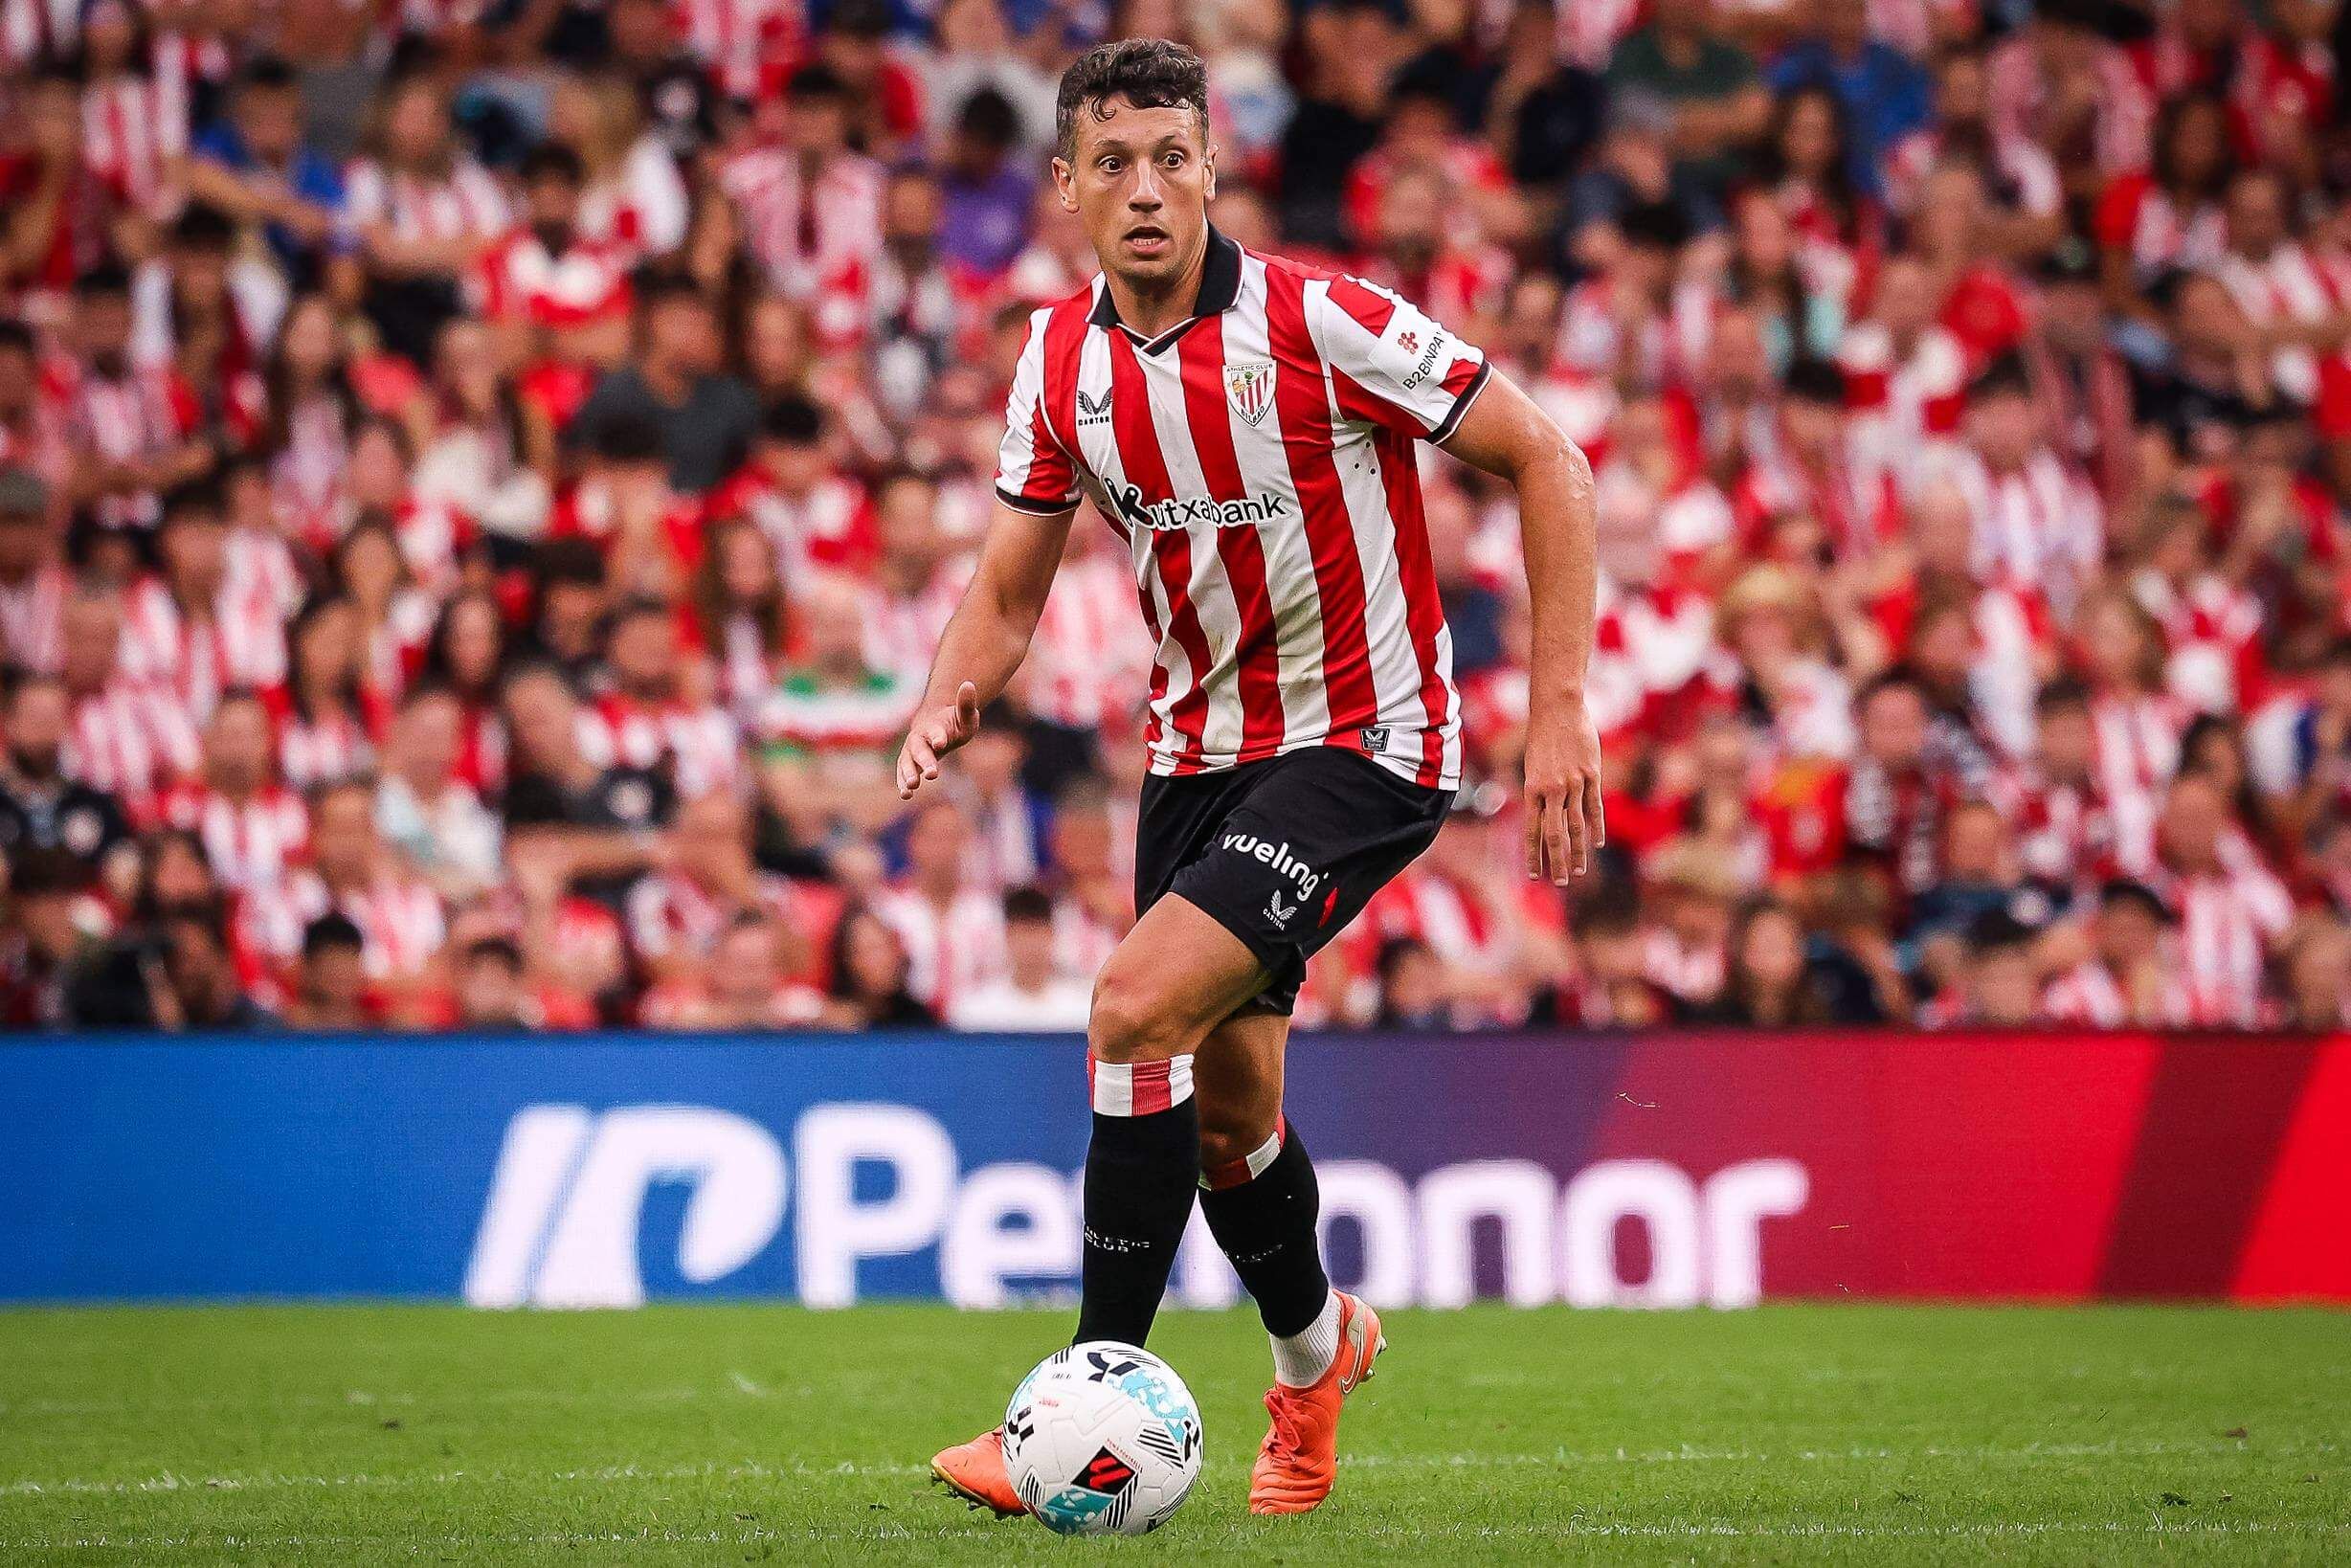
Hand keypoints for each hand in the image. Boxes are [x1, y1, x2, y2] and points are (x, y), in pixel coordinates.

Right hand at [896, 680, 980, 798]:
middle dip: (925, 761)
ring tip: (912, 787)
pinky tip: (905, 795)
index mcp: (935, 726)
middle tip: (933, 773)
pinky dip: (903, 783)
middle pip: (920, 750)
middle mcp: (919, 738)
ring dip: (908, 774)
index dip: (938, 735)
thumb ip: (966, 703)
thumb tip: (969, 684)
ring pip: (907, 762)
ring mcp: (911, 751)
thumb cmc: (953, 722)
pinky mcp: (908, 763)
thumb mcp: (965, 715)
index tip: (941, 742)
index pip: (936, 731)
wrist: (934, 726)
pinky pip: (903, 773)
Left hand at [1523, 697, 1605, 883]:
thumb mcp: (1531, 766)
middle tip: (1560, 882)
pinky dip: (1596, 827)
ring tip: (1579, 872)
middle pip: (1554, 834)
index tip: (1534, 875)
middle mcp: (1551, 790)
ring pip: (1576, 825)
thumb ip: (1538, 793)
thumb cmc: (1541, 737)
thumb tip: (1543, 818)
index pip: (1532, 830)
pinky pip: (1594, 806)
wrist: (1557, 708)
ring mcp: (1573, 783)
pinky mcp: (1591, 774)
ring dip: (1577, 851)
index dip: (1534, 854)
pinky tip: (1597, 844)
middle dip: (1556, 861)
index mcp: (1531, 789)